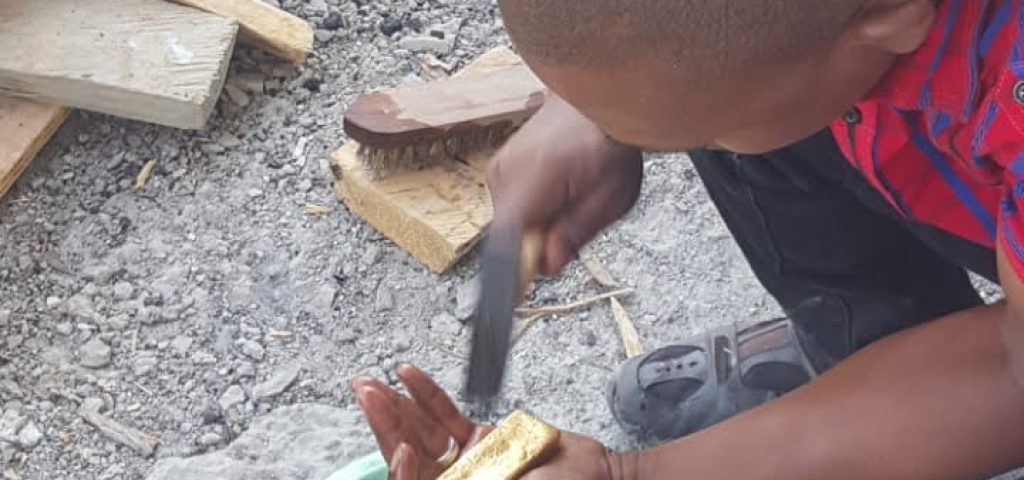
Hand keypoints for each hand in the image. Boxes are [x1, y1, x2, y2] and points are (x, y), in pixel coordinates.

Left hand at [351, 364, 625, 479]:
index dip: (400, 468)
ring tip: (374, 382)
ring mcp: (465, 459)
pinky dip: (428, 395)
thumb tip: (423, 474)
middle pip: (409, 451)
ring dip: (398, 405)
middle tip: (364, 393)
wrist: (595, 474)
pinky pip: (448, 415)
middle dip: (384, 422)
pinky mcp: (480, 438)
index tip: (398, 448)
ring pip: (422, 430)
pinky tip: (409, 375)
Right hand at [487, 93, 642, 274]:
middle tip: (577, 216)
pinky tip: (557, 187)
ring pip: (512, 224)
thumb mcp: (612, 196)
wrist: (594, 97)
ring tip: (570, 194)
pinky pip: (512, 206)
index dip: (516, 271)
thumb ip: (577, 232)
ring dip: (541, 222)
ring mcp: (498, 169)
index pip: (505, 244)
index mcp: (532, 179)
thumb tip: (549, 263)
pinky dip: (534, 207)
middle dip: (543, 241)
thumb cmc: (609, 139)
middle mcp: (505, 174)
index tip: (527, 283)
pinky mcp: (498, 168)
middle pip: (510, 238)